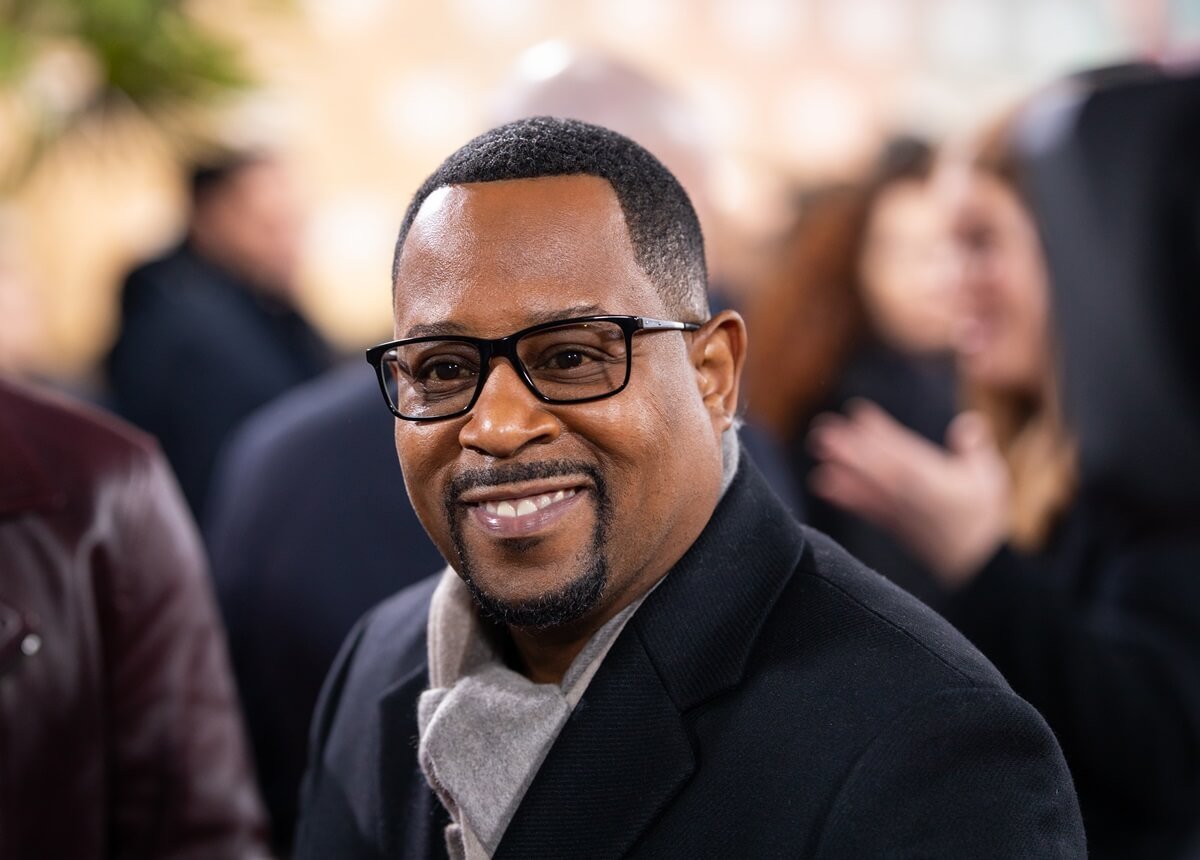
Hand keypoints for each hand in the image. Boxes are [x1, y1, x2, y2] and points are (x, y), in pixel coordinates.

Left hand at [807, 400, 1010, 587]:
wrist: (977, 566)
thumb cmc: (984, 518)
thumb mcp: (989, 477)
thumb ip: (976, 448)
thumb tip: (969, 421)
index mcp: (933, 479)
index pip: (902, 449)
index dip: (880, 429)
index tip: (857, 411)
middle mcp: (910, 494)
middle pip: (876, 465)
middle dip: (850, 446)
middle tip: (822, 429)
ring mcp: (898, 510)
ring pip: (866, 484)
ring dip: (841, 466)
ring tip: (817, 449)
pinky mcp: (891, 525)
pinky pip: (864, 507)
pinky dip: (843, 495)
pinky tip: (822, 483)